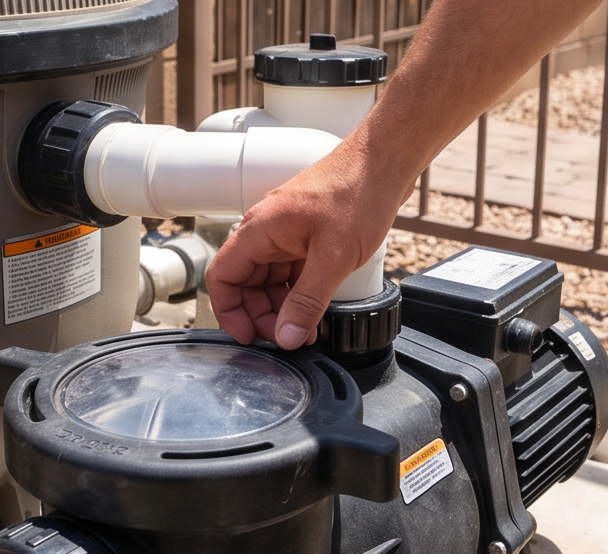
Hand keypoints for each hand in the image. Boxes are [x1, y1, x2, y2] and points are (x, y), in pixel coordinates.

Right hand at [206, 149, 395, 349]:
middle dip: (262, 316)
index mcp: (259, 230)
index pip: (221, 277)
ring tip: (305, 330)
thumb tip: (287, 336)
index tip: (249, 336)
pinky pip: (290, 274)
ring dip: (282, 309)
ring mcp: (285, 235)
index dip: (229, 312)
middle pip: (245, 285)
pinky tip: (315, 311)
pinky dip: (298, 296)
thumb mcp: (334, 257)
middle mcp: (266, 232)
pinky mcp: (305, 239)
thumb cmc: (359, 192)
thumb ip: (307, 301)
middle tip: (288, 338)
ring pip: (268, 283)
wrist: (386, 162)